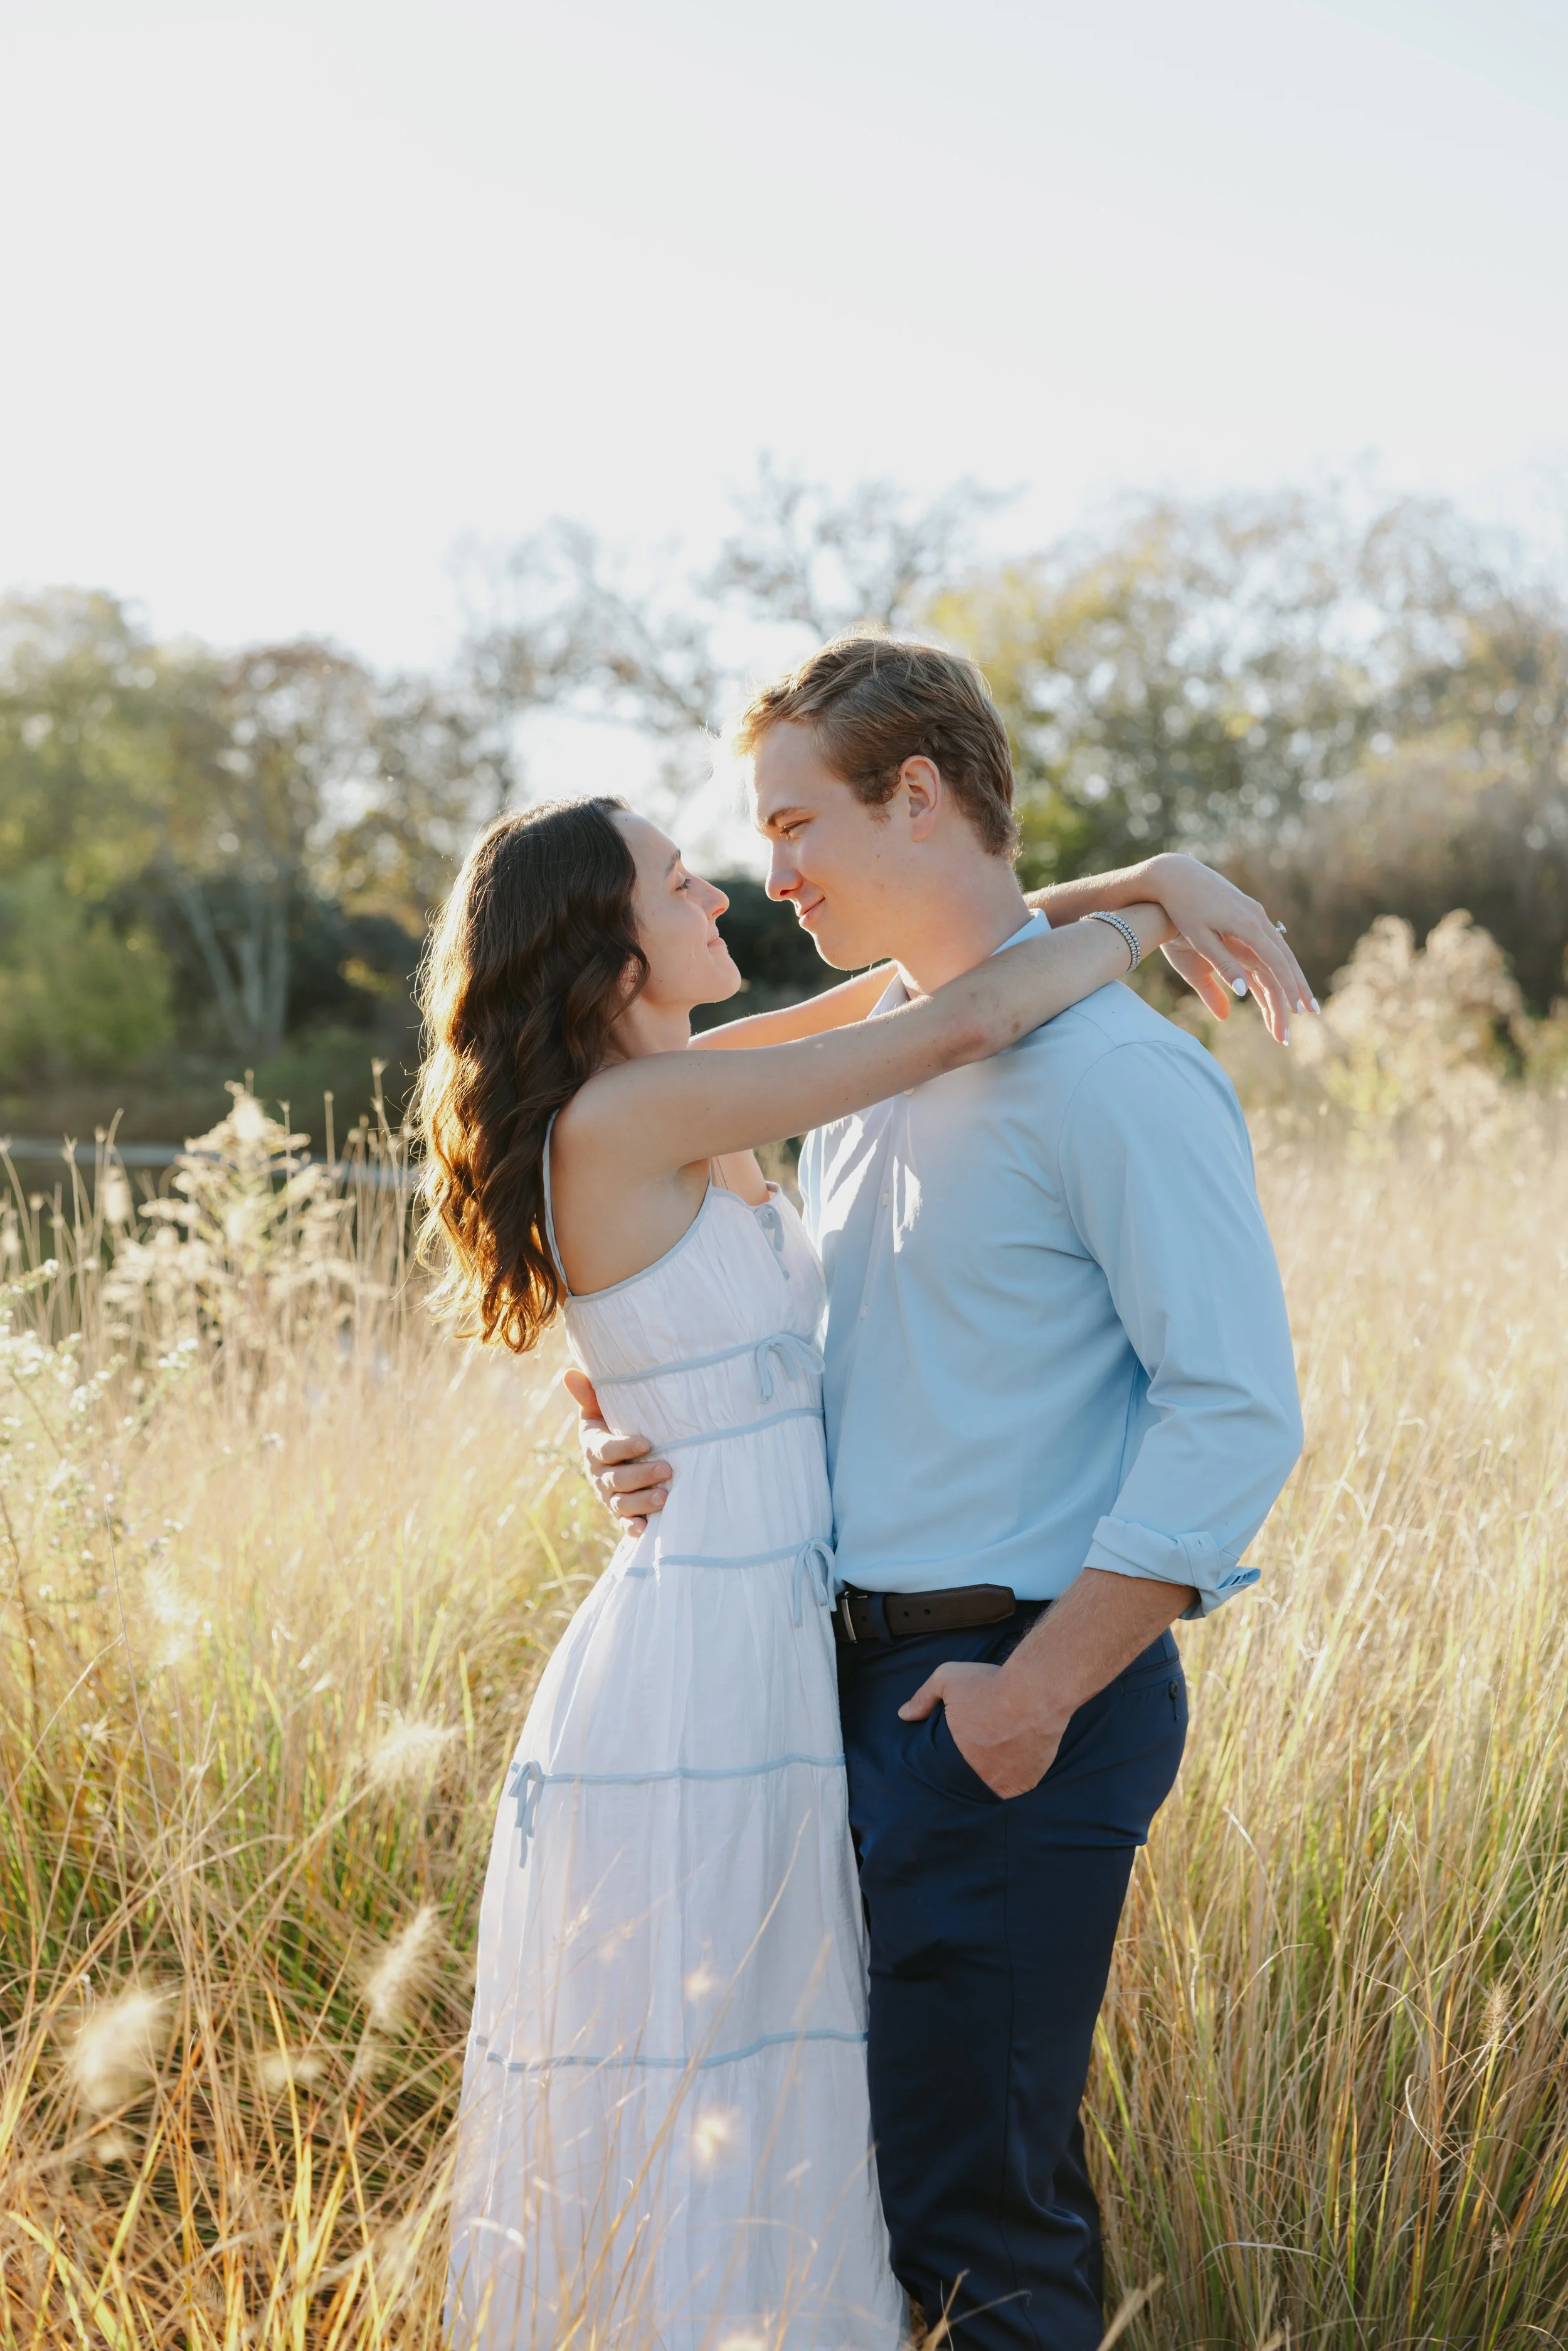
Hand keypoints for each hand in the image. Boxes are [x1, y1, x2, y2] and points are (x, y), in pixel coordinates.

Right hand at [564, 1367, 671, 1534]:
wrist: (621, 1454)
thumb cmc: (615, 1424)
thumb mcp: (601, 1409)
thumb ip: (589, 1394)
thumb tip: (570, 1373)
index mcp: (594, 1447)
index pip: (604, 1450)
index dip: (623, 1447)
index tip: (646, 1443)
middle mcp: (599, 1474)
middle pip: (616, 1479)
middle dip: (640, 1476)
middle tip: (666, 1470)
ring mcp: (609, 1496)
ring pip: (621, 1503)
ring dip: (641, 1502)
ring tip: (665, 1497)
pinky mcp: (621, 1513)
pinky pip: (624, 1523)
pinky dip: (633, 1528)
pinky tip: (644, 1529)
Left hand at [898, 1659, 1066, 1799]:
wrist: (1036, 1690)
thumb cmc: (990, 1684)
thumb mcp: (947, 1679)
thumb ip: (923, 1697)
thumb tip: (904, 1714)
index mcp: (958, 1758)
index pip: (945, 1771)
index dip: (951, 1760)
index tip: (957, 1748)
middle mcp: (982, 1777)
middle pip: (971, 1779)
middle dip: (972, 1767)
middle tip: (979, 1749)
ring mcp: (1007, 1782)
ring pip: (995, 1785)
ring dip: (993, 1774)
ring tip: (998, 1752)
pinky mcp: (1029, 1780)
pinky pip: (1018, 1784)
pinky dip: (1015, 1773)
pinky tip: (1015, 1755)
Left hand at [1146, 854, 1317, 1043]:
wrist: (1176, 873)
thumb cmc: (1182, 908)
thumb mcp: (1199, 939)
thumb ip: (1222, 964)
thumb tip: (1243, 992)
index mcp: (1247, 926)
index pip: (1276, 962)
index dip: (1288, 987)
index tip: (1297, 1010)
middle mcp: (1257, 917)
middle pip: (1286, 956)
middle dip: (1299, 985)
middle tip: (1312, 1010)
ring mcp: (1255, 912)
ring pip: (1281, 947)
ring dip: (1293, 973)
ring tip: (1302, 996)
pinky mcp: (1248, 910)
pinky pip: (1271, 939)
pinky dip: (1280, 959)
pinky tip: (1284, 972)